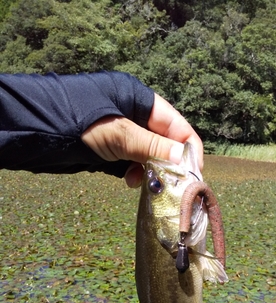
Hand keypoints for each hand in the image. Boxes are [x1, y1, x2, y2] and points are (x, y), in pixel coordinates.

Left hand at [81, 94, 202, 187]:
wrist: (37, 131)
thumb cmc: (79, 122)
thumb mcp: (119, 134)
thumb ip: (152, 147)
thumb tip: (183, 159)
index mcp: (140, 99)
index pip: (176, 124)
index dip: (187, 148)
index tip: (193, 173)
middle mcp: (134, 113)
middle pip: (164, 141)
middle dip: (169, 163)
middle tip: (173, 185)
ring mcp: (122, 131)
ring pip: (148, 155)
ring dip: (151, 171)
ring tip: (149, 185)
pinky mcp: (110, 147)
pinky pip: (132, 162)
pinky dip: (134, 173)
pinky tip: (129, 181)